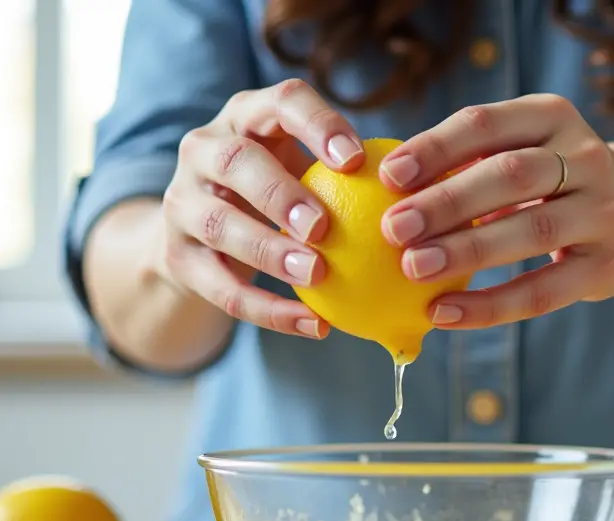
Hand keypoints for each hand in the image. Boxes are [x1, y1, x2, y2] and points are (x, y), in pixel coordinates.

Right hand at [158, 78, 366, 338]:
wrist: (202, 235)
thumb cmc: (283, 193)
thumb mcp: (307, 170)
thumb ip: (356, 178)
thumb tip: (439, 206)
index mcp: (247, 116)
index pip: (281, 102)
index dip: (318, 125)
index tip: (358, 160)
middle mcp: (204, 149)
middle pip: (236, 161)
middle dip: (279, 192)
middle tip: (323, 227)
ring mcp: (181, 201)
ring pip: (218, 225)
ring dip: (269, 253)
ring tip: (317, 275)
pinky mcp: (175, 256)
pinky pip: (222, 289)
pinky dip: (270, 311)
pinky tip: (317, 326)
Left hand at [376, 94, 613, 328]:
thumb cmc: (548, 180)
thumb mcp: (520, 151)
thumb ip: (464, 162)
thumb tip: (377, 187)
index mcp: (552, 116)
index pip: (486, 124)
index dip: (436, 148)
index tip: (388, 176)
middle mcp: (587, 157)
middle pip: (510, 176)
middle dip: (446, 202)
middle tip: (392, 228)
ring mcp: (603, 212)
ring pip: (531, 232)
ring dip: (467, 251)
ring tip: (411, 269)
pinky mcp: (606, 267)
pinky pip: (542, 291)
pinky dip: (489, 306)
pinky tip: (443, 313)